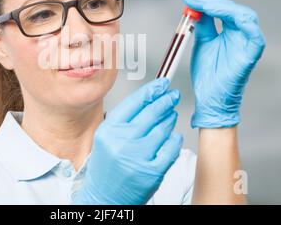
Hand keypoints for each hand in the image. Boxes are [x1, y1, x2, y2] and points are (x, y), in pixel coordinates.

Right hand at [71, 78, 182, 204]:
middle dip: (165, 101)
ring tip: (171, 115)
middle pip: (152, 112)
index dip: (152, 90)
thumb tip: (148, 99)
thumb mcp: (106, 137)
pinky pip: (171, 148)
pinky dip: (175, 140)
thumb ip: (124, 119)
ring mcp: (138, 157)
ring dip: (170, 119)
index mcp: (109, 130)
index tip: (161, 84)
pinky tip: (173, 137)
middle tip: (172, 95)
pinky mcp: (152, 171)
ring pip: (163, 129)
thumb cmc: (106, 167)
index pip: (135, 102)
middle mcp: (123, 141)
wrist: (105, 197)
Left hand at [181, 0, 265, 127]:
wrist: (210, 99)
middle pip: (229, 7)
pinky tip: (224, 13)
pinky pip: (254, 34)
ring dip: (219, 6)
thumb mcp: (201, 43)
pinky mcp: (252, 53)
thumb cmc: (208, 74)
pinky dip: (242, 21)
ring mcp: (248, 42)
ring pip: (241, 15)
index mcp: (230, 30)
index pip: (220, 7)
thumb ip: (201, 25)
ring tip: (198, 2)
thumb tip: (193, 6)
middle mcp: (241, 32)